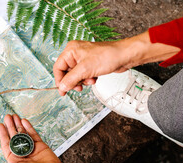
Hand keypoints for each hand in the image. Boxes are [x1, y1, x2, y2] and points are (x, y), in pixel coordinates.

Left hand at [0, 114, 88, 162]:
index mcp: (14, 159)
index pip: (6, 144)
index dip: (3, 134)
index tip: (0, 125)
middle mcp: (22, 153)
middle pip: (14, 137)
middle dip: (10, 126)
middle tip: (7, 117)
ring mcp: (31, 148)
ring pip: (23, 134)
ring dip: (18, 125)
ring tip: (14, 116)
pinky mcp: (40, 145)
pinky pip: (33, 134)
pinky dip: (29, 127)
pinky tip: (24, 121)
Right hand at [53, 31, 179, 95]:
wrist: (124, 56)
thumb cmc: (107, 56)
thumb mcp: (85, 70)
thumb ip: (71, 79)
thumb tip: (61, 87)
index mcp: (71, 50)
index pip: (58, 67)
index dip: (60, 80)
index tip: (62, 91)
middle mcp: (75, 53)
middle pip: (67, 72)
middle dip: (73, 81)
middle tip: (79, 88)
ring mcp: (83, 58)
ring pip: (76, 75)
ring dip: (82, 81)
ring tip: (90, 80)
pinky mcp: (91, 64)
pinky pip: (84, 75)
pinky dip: (88, 79)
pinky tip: (95, 78)